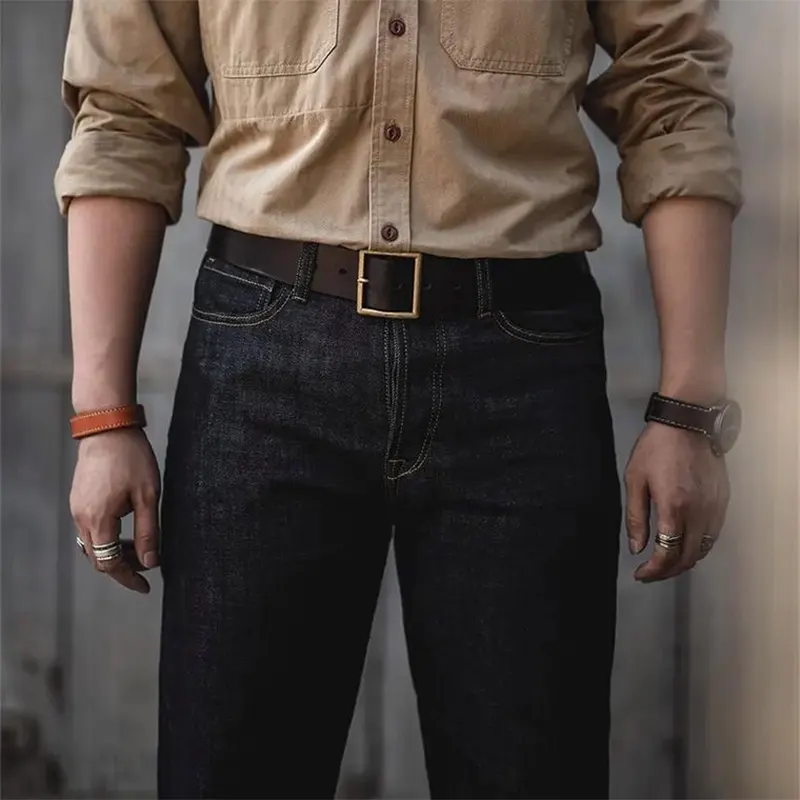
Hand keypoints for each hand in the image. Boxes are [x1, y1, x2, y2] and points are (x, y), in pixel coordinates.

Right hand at [70, 427, 160, 592]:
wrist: (109, 428)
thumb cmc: (132, 458)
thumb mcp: (148, 497)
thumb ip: (148, 533)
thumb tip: (149, 563)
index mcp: (99, 520)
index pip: (109, 564)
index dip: (128, 578)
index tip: (146, 586)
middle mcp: (81, 518)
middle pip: (99, 558)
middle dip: (122, 567)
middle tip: (147, 564)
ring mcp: (76, 509)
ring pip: (93, 544)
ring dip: (115, 551)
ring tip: (140, 546)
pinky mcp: (78, 500)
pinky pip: (90, 529)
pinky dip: (107, 537)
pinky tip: (126, 528)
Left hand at [624, 422, 729, 581]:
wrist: (687, 423)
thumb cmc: (656, 448)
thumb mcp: (635, 480)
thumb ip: (636, 518)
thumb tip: (637, 548)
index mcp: (674, 508)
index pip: (667, 554)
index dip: (653, 571)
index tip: (641, 574)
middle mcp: (699, 513)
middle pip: (687, 558)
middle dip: (667, 572)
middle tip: (650, 573)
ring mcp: (714, 508)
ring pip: (703, 549)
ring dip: (684, 561)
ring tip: (665, 561)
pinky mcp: (723, 501)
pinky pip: (713, 534)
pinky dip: (698, 545)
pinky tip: (683, 542)